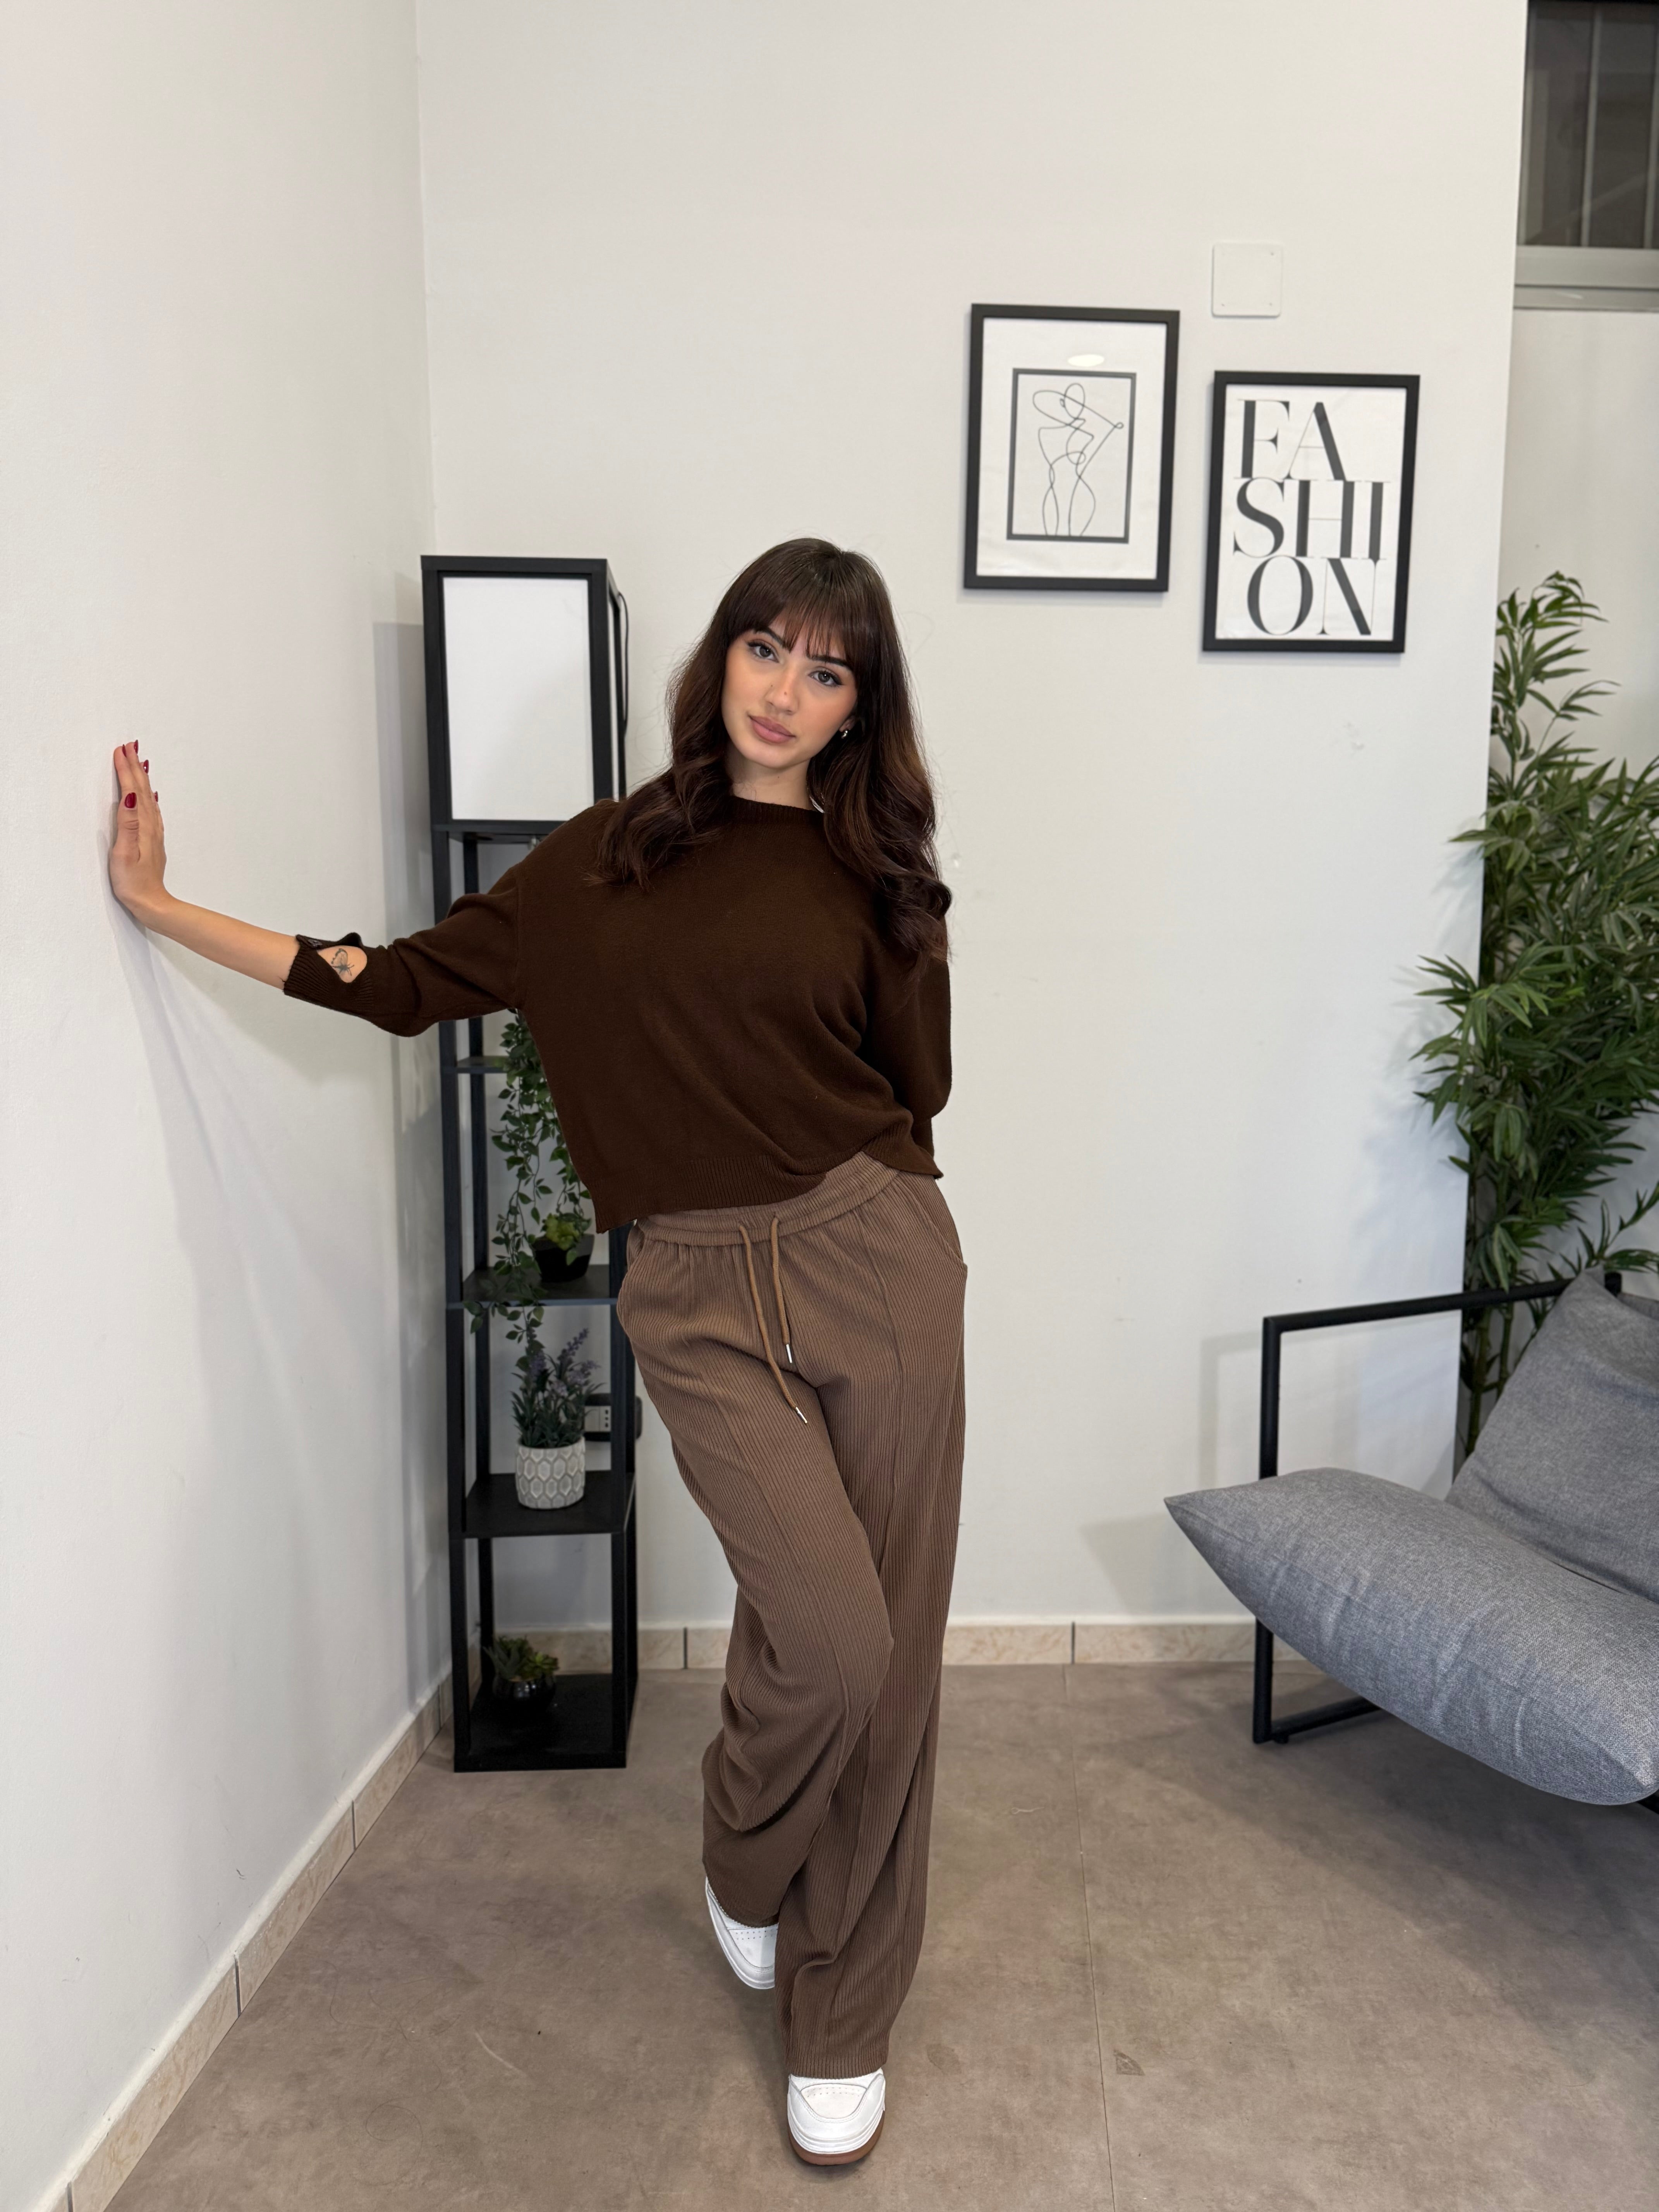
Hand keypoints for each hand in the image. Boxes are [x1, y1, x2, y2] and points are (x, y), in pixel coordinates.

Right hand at [110, 742, 168, 921]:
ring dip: (142, 778)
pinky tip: (148, 794)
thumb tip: (130, 797)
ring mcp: (154, 832)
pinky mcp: (152, 840)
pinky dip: (148, 796)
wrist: (152, 903)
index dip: (126, 769)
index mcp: (142, 826)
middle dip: (135, 766)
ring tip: (138, 761)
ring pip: (148, 797)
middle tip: (129, 746)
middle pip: (142, 790)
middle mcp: (151, 825)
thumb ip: (127, 824)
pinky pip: (151, 809)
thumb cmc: (133, 882)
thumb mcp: (124, 853)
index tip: (121, 749)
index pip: (133, 790)